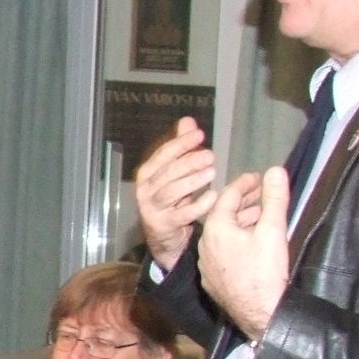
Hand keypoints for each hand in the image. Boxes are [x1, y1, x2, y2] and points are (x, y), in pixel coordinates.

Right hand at [132, 118, 219, 270]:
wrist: (163, 237)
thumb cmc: (172, 200)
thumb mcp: (175, 172)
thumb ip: (181, 148)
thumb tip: (188, 121)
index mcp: (148, 173)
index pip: (164, 154)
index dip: (181, 143)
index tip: (200, 134)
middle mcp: (146, 189)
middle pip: (168, 172)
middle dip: (189, 162)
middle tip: (210, 155)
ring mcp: (152, 208)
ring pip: (172, 192)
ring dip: (193, 181)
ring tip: (212, 172)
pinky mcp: (163, 225)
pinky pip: (181, 214)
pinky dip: (197, 205)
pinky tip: (213, 196)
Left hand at [197, 166, 292, 340]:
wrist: (260, 313)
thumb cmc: (265, 270)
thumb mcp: (273, 229)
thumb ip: (274, 198)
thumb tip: (275, 170)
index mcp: (216, 229)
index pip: (227, 196)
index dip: (244, 183)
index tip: (257, 177)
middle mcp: (204, 245)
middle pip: (223, 215)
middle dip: (244, 202)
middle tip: (261, 194)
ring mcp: (206, 265)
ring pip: (222, 235)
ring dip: (240, 223)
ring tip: (260, 216)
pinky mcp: (212, 281)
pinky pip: (221, 253)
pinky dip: (235, 242)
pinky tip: (249, 244)